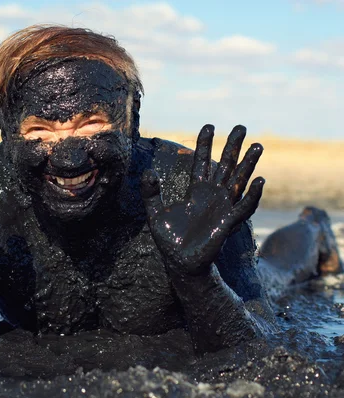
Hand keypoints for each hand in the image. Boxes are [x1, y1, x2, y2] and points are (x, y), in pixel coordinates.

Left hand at [141, 125, 263, 276]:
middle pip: (225, 166)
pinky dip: (252, 195)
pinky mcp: (227, 222)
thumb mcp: (154, 213)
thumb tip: (147, 172)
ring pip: (238, 181)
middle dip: (233, 147)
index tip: (209, 126)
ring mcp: (222, 208)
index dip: (205, 145)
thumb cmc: (170, 240)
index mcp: (195, 192)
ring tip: (257, 145)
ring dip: (248, 164)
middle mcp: (212, 196)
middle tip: (241, 126)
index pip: (202, 163)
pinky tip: (259, 180)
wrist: (180, 263)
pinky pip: (243, 207)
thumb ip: (150, 193)